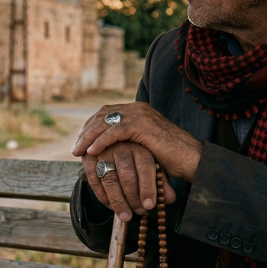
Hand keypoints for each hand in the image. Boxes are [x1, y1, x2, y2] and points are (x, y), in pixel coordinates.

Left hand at [72, 103, 204, 182]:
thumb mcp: (143, 146)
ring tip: (78, 152)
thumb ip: (127, 142)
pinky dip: (101, 141)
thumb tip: (107, 152)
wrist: (191, 159)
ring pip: (105, 122)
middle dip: (86, 132)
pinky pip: (115, 132)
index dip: (90, 127)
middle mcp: (137, 108)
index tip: (80, 142)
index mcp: (137, 110)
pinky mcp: (142, 125)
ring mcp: (140, 114)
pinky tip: (92, 152)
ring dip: (88, 137)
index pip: (105, 113)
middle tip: (75, 148)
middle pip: (102, 115)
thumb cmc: (170, 158)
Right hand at [82, 141, 177, 221]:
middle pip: (127, 175)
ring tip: (125, 216)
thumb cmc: (136, 155)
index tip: (150, 206)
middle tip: (139, 213)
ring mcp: (103, 151)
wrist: (110, 137)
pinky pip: (94, 180)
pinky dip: (102, 196)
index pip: (145, 167)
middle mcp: (121, 146)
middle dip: (133, 198)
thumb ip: (160, 180)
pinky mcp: (89, 158)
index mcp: (139, 146)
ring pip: (110, 180)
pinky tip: (110, 207)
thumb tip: (170, 199)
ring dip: (118, 201)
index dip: (148, 188)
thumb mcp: (152, 163)